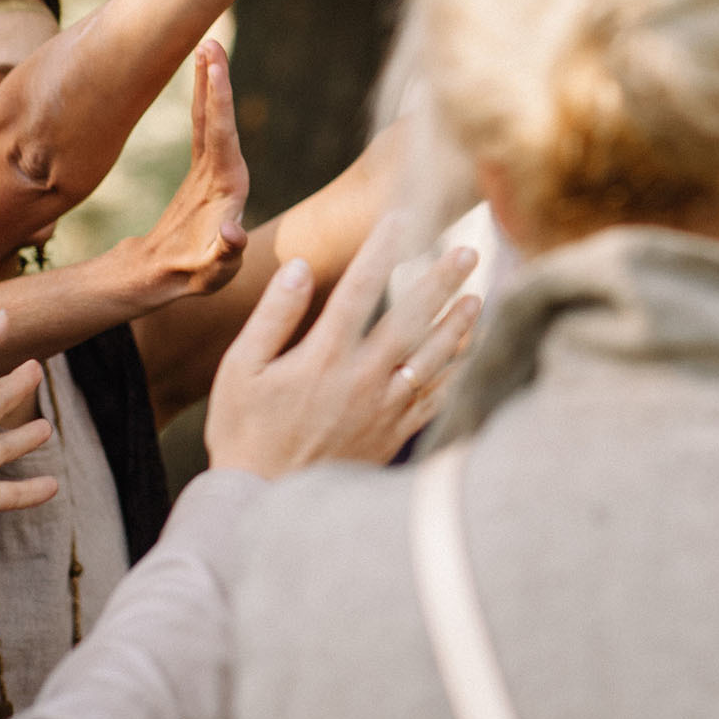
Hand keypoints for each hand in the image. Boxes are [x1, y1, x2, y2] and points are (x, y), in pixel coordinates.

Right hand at [128, 42, 249, 297]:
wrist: (175, 277)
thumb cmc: (195, 276)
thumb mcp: (212, 272)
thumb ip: (224, 255)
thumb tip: (234, 235)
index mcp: (229, 187)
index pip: (223, 136)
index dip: (219, 101)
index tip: (215, 68)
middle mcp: (225, 171)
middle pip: (220, 118)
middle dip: (217, 80)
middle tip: (212, 41)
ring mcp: (213, 168)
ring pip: (211, 117)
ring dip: (210, 83)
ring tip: (208, 47)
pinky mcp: (201, 169)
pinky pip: (202, 126)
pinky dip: (202, 100)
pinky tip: (202, 77)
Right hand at [203, 217, 479, 477]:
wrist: (263, 502)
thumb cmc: (244, 431)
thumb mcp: (240, 370)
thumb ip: (273, 317)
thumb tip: (297, 267)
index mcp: (323, 356)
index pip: (358, 289)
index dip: (382, 249)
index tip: (403, 215)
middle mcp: (362, 378)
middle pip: (411, 318)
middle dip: (441, 281)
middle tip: (469, 250)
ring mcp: (384, 408)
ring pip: (433, 358)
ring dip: (457, 325)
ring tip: (478, 297)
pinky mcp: (395, 433)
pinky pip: (436, 398)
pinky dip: (457, 374)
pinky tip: (470, 354)